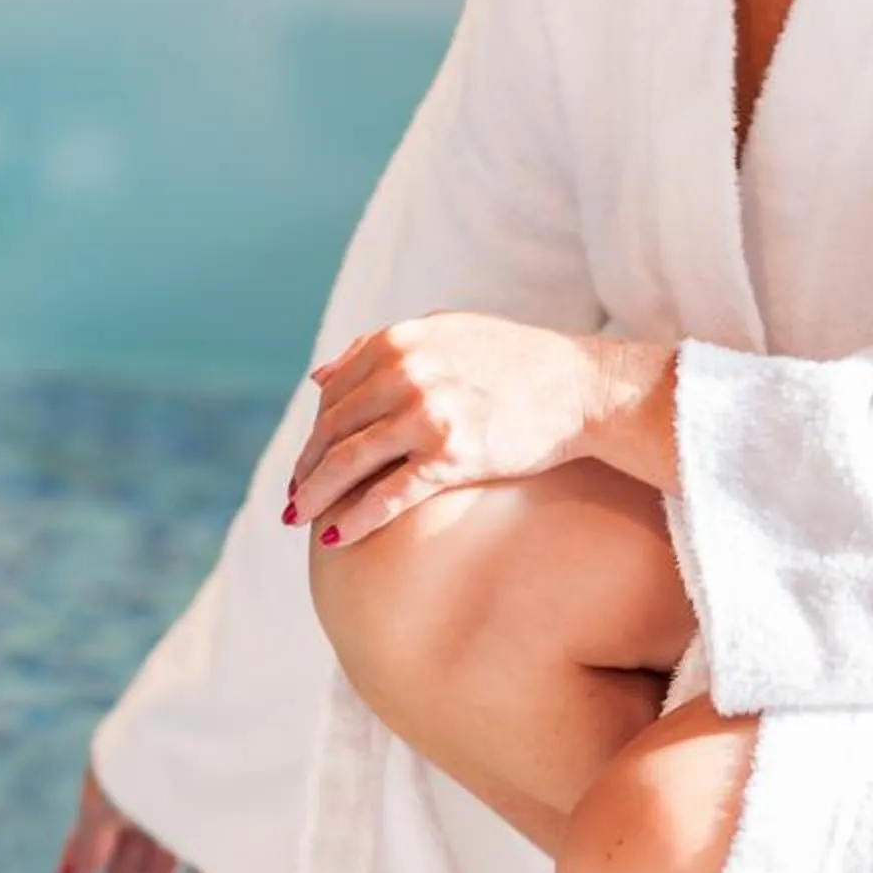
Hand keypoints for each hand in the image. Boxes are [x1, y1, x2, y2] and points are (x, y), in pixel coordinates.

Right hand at [46, 763, 217, 872]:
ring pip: (161, 868)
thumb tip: (82, 872)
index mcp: (109, 796)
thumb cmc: (139, 759)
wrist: (196, 730)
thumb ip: (91, 839)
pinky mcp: (211, 825)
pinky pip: (206, 863)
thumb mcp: (104, 800)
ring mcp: (177, 817)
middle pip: (124, 862)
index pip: (84, 844)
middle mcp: (143, 808)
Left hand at [285, 313, 599, 548]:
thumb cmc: (515, 361)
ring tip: (296, 518)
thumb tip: (317, 377)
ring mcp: (427, 414)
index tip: (306, 461)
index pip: (335, 393)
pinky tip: (337, 539)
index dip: (314, 431)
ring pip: (349, 461)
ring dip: (315, 495)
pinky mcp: (451, 454)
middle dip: (307, 467)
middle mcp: (406, 373)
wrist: (580, 388)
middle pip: (333, 428)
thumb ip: (379, 347)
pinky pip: (388, 494)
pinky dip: (357, 519)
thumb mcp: (444, 332)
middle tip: (293, 497)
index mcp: (400, 341)